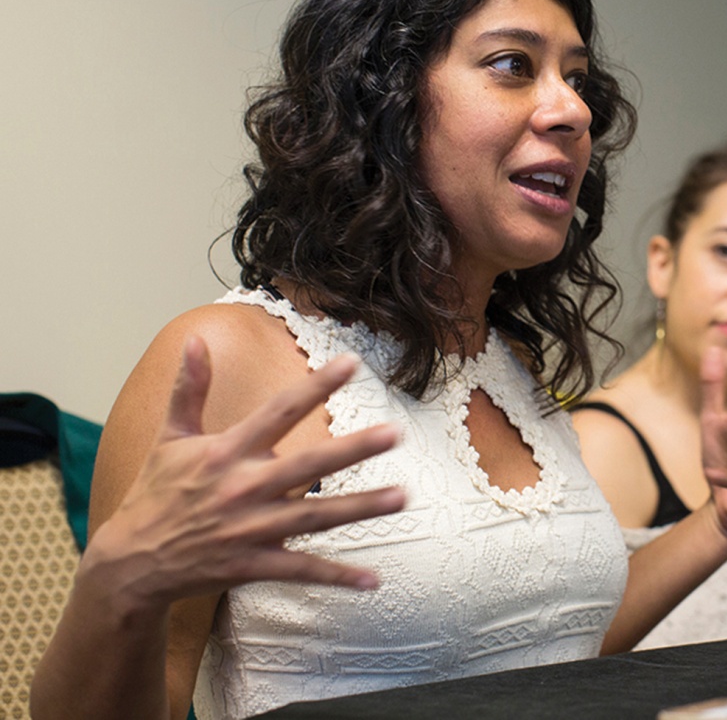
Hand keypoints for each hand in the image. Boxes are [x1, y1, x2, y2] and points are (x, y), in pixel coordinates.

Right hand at [86, 336, 405, 612]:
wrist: (130, 562)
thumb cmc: (157, 492)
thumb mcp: (170, 437)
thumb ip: (190, 388)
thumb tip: (194, 339)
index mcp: (227, 452)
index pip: (279, 411)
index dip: (316, 386)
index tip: (352, 363)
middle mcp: (243, 488)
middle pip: (308, 464)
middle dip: (352, 449)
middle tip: (395, 433)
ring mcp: (250, 529)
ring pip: (315, 518)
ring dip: (360, 507)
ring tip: (402, 496)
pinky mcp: (252, 565)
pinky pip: (302, 571)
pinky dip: (337, 577)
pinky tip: (373, 580)